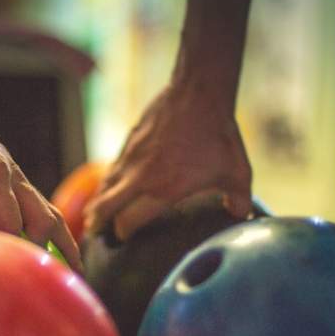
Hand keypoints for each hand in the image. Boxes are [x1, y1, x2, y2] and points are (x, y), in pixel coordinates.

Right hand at [0, 86, 81, 270]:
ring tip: (5, 274)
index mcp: (17, 184)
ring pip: (13, 216)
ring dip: (12, 245)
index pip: (53, 216)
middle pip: (45, 220)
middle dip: (50, 252)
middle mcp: (12, 179)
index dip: (68, 245)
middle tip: (48, 283)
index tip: (77, 273)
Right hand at [84, 82, 251, 240]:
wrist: (198, 95)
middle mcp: (141, 179)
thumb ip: (240, 201)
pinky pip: (112, 168)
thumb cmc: (219, 136)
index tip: (121, 240)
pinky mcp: (129, 143)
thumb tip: (242, 218)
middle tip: (93, 235)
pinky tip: (106, 186)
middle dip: (98, 224)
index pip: (128, 222)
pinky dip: (105, 182)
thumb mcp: (237, 173)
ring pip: (105, 187)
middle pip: (107, 207)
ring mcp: (131, 159)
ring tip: (91, 217)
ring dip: (97, 204)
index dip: (122, 234)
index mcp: (163, 191)